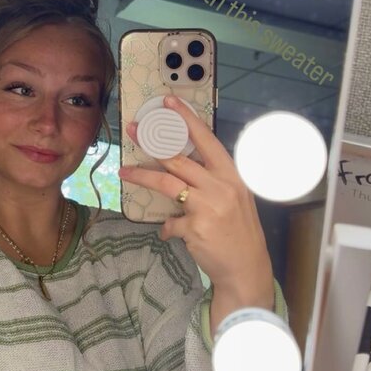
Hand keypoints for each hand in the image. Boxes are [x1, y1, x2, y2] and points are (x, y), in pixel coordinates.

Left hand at [119, 95, 273, 332]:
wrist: (247, 268)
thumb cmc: (238, 231)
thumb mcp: (234, 198)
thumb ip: (212, 180)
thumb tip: (181, 163)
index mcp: (231, 175)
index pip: (207, 140)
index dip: (186, 120)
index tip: (168, 102)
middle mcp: (221, 187)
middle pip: (178, 159)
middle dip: (151, 142)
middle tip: (132, 130)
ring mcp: (208, 207)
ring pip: (166, 183)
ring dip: (142, 176)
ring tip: (124, 172)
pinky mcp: (195, 228)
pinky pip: (170, 222)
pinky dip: (167, 227)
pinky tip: (170, 232)